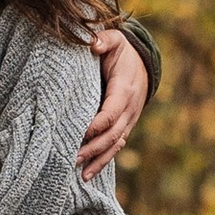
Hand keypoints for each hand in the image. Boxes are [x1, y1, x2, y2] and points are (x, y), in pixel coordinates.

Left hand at [79, 25, 147, 182]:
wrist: (142, 64)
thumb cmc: (121, 53)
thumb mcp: (115, 41)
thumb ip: (104, 40)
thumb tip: (93, 44)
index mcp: (124, 90)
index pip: (111, 112)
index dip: (96, 124)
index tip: (79, 132)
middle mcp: (129, 109)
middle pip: (112, 134)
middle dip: (93, 147)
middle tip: (72, 158)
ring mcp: (128, 120)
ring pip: (115, 145)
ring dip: (98, 159)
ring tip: (81, 174)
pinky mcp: (124, 127)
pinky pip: (116, 147)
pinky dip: (104, 161)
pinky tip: (89, 174)